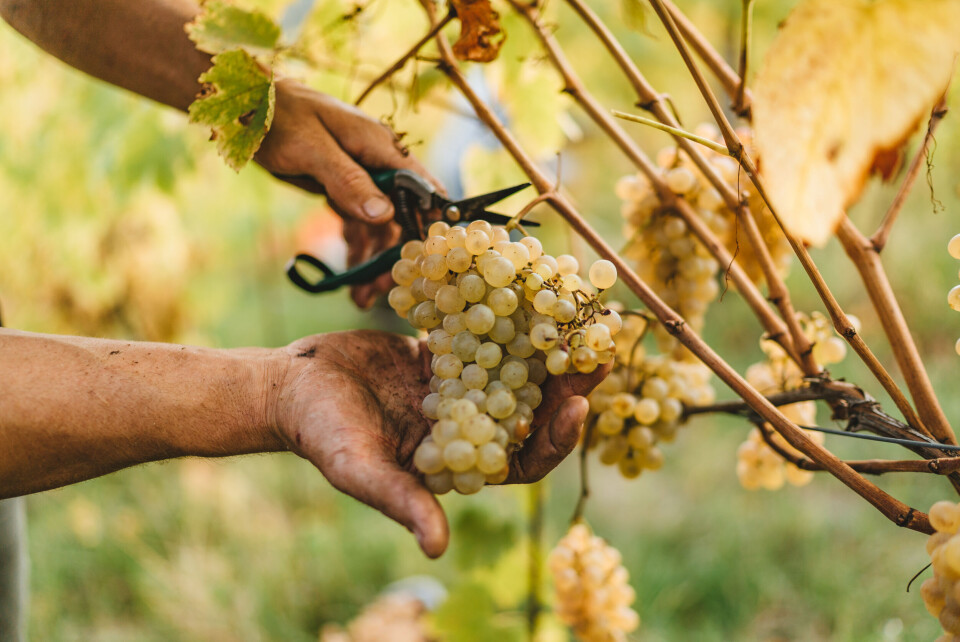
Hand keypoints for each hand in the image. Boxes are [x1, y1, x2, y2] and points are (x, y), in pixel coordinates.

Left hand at [256, 79, 441, 307]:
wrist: (246, 104)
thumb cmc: (279, 116)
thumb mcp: (312, 149)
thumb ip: (349, 180)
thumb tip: (384, 214)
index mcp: (379, 147)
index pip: (420, 186)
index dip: (429, 221)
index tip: (428, 258)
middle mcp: (376, 163)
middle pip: (400, 214)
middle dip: (394, 253)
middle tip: (383, 289)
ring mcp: (360, 177)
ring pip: (378, 225)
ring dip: (372, 259)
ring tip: (362, 297)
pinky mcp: (342, 187)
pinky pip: (356, 223)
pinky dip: (356, 248)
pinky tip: (350, 276)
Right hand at [271, 330, 609, 557]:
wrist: (292, 384)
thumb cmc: (322, 435)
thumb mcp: (359, 471)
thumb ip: (401, 502)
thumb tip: (438, 548)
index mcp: (461, 464)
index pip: (523, 460)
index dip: (556, 438)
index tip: (579, 405)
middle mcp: (469, 425)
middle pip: (532, 409)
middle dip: (567, 384)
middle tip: (598, 350)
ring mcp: (460, 387)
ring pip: (516, 368)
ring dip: (549, 345)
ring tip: (579, 313)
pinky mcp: (446, 353)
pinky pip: (486, 333)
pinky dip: (507, 315)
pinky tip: (530, 288)